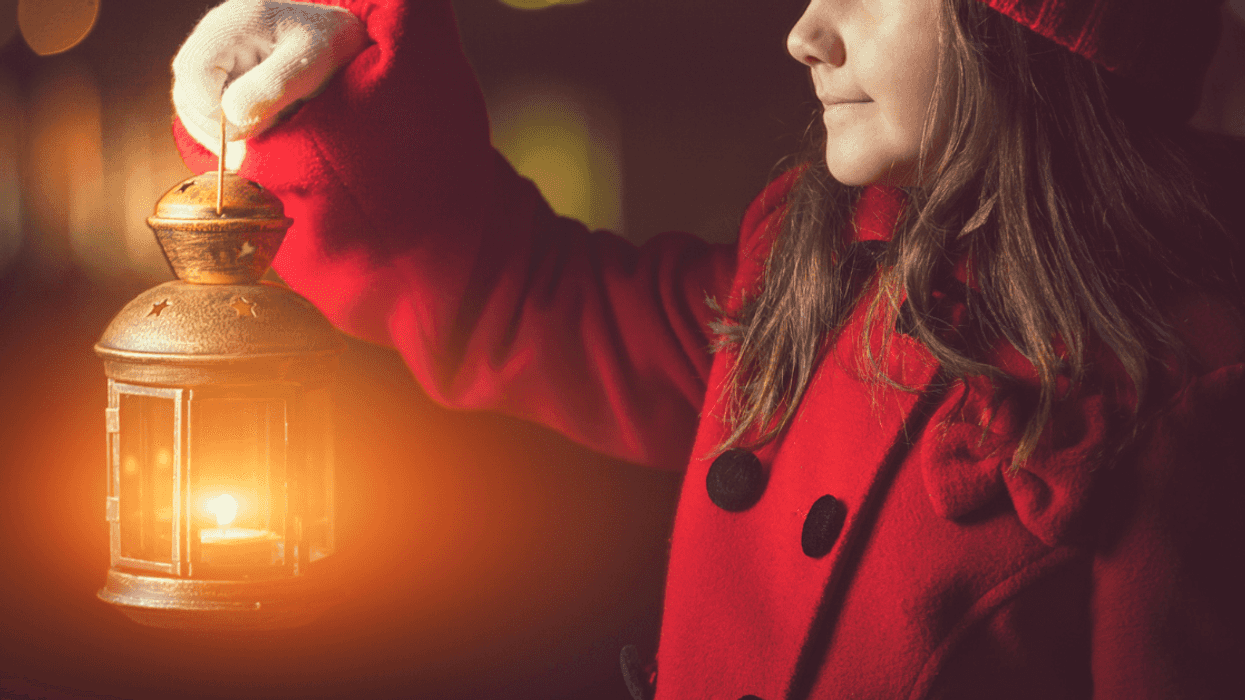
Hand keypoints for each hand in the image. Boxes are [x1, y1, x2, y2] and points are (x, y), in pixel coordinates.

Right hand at [172, 0, 367, 168]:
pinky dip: (227, 131)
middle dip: (216, 124)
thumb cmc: (326, 45)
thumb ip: (272, 86)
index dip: (208, 107)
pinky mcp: (220, 80)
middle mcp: (212, 39)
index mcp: (231, 23)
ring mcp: (213, 61)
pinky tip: (257, 131)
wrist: (334, 37)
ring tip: (265, 127)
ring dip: (221, 131)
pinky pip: (207, 113)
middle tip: (259, 131)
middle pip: (186, 92)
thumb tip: (232, 115)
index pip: (192, 69)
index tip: (243, 125)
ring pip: (192, 107)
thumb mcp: (308, 63)